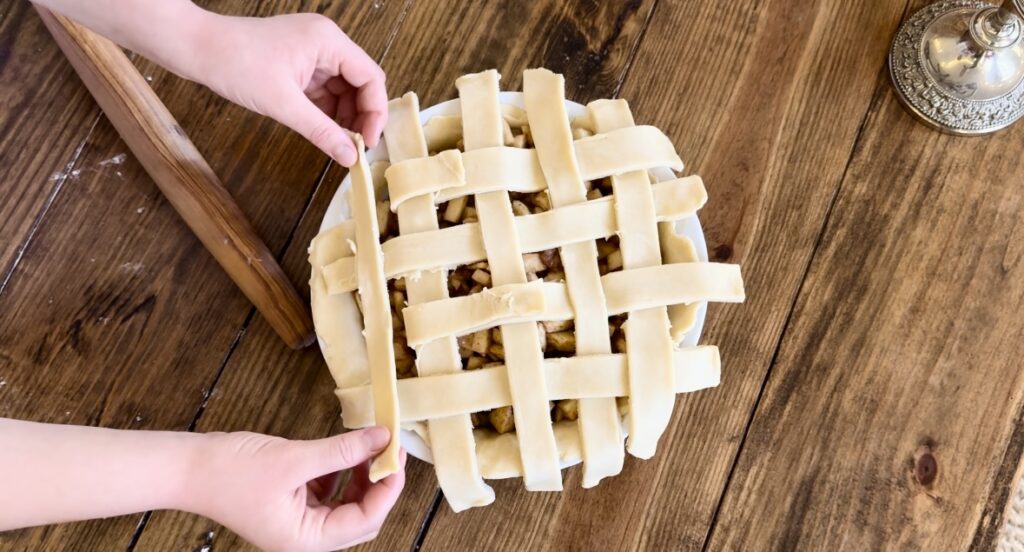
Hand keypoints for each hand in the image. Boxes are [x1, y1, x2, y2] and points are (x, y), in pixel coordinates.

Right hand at [186, 427, 405, 551]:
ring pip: (347, 504)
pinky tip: (343, 451)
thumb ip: (342, 451)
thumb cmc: (231, 470)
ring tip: (369, 445)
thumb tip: (382, 438)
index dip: (388, 488)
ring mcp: (298, 524)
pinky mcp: (292, 506)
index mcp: (305, 540)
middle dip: (378, 482)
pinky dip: (340, 473)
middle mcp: (304, 539)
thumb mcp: (295, 458)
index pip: (366, 520)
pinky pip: (329, 493)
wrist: (189, 468)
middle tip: (389, 448)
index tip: (397, 455)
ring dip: (361, 476)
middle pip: (361, 516)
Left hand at [189, 12, 387, 165]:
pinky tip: (324, 131)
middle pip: (361, 83)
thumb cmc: (235, 63)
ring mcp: (313, 52)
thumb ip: (321, 131)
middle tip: (356, 147)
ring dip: (344, 116)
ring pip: (344, 89)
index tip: (369, 142)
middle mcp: (326, 42)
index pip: (371, 77)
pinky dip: (327, 111)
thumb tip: (349, 156)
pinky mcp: (300, 63)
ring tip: (339, 143)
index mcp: (329, 41)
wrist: (197, 49)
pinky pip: (324, 90)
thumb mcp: (283, 104)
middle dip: (361, 116)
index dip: (375, 112)